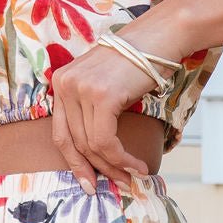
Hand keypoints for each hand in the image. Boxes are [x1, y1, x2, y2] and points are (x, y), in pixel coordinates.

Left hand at [51, 45, 159, 194]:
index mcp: (61, 82)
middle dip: (96, 170)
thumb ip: (90, 112)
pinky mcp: (101, 95)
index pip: (61, 134)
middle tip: (115, 185)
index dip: (75, 164)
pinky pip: (106, 141)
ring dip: (114, 166)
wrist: (161, 37)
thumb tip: (92, 157)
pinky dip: (121, 159)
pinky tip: (136, 165)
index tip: (88, 183)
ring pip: (92, 146)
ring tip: (132, 176)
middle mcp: (65, 84)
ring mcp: (81, 88)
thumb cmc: (137, 64)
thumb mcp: (103, 86)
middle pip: (75, 143)